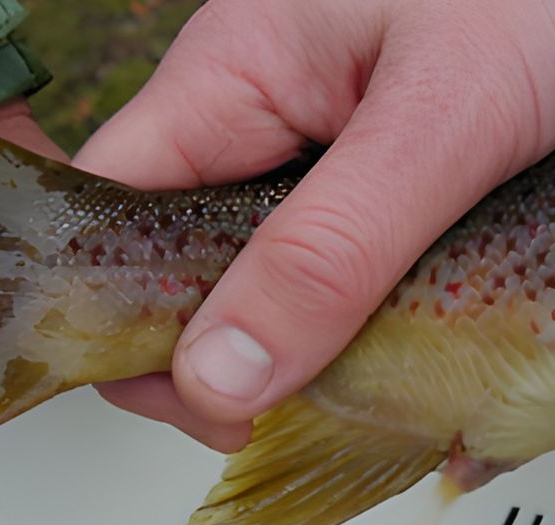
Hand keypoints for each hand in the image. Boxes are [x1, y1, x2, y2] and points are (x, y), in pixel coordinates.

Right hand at [74, 0, 554, 451]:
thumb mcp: (444, 120)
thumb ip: (331, 250)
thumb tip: (220, 373)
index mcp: (228, 81)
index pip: (110, 227)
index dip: (132, 332)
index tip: (218, 406)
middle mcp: (256, 117)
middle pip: (178, 268)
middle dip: (226, 360)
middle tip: (304, 412)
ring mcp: (316, 150)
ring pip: (259, 277)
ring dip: (300, 351)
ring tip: (368, 396)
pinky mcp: (376, 175)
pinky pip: (332, 265)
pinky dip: (358, 322)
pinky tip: (404, 354)